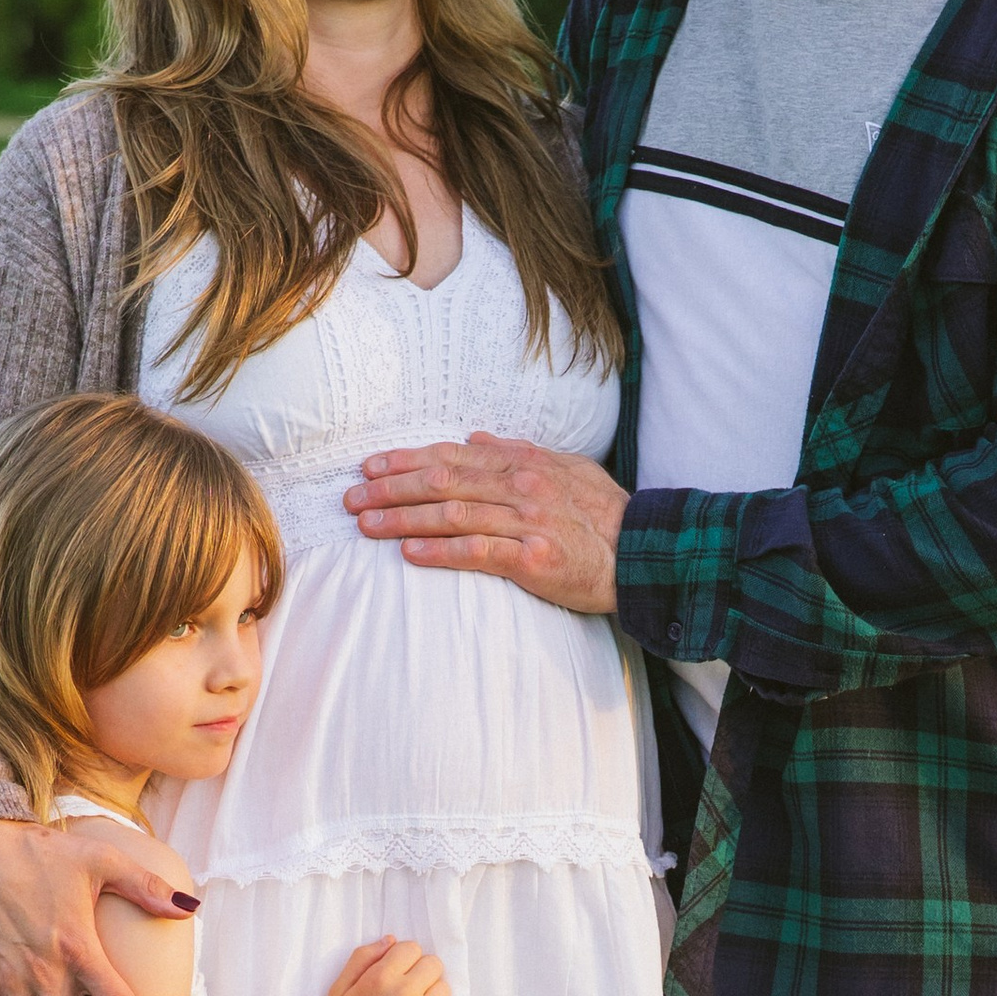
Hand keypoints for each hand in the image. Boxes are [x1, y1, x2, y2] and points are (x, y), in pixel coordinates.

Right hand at [317, 938, 453, 995]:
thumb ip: (362, 959)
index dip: (404, 959)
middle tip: (407, 992)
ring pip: (444, 988)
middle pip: (434, 964)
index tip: (396, 974)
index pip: (411, 948)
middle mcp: (403, 994)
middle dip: (421, 974)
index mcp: (379, 978)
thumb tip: (391, 940)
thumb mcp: (339, 991)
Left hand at [345, 432, 626, 615]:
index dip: (406, 460)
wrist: (644, 554)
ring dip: (403, 519)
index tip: (369, 467)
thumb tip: (474, 436)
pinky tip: (409, 552)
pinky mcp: (533, 559)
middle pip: (442, 481)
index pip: (452, 455)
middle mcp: (521, 486)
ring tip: (366, 526)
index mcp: (524, 462)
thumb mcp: (565, 468)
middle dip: (391, 488)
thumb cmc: (604, 514)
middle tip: (352, 498)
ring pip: (452, 514)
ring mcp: (527, 522)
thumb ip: (517, 450)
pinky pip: (477, 552)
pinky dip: (440, 550)